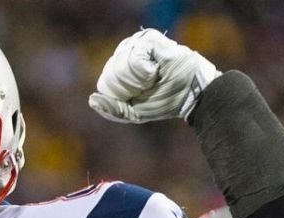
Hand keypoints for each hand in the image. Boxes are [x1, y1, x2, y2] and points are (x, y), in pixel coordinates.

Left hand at [88, 29, 219, 122]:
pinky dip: (145, 72)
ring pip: (121, 67)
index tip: (142, 94)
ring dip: (139, 80)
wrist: (191, 95)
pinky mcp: (149, 39)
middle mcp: (126, 51)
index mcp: (120, 67)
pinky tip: (157, 70)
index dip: (122, 94)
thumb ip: (112, 109)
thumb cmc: (165, 101)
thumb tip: (91, 99)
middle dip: (130, 88)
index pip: (106, 83)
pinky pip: (134, 60)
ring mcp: (137, 43)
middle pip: (111, 74)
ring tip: (155, 77)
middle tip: (150, 86)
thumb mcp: (134, 112)